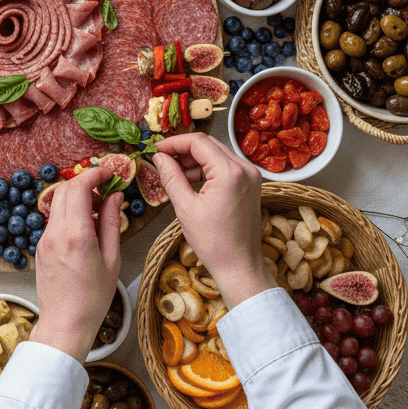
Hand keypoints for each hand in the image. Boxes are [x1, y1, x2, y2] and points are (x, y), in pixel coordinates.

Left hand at [30, 166, 121, 363]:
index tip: (109, 173)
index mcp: (75, 235)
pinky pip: (54, 218)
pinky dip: (69, 212)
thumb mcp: (112, 259)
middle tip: (105, 190)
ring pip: (57, 202)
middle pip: (64, 188)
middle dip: (85, 182)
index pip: (78, 187)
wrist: (65, 323)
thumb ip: (111, 222)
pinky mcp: (40, 246)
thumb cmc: (92, 298)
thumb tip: (114, 196)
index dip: (94, 174)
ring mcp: (44, 239)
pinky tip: (85, 227)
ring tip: (97, 211)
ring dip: (76, 197)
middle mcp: (55, 233)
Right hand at [153, 133, 274, 308]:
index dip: (174, 142)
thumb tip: (159, 157)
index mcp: (230, 173)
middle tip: (162, 158)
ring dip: (195, 160)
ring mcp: (250, 177)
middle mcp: (245, 169)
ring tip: (175, 173)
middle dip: (183, 150)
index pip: (198, 142)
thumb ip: (171, 176)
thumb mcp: (185, 207)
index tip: (157, 148)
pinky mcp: (250, 185)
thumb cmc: (214, 242)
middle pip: (209, 145)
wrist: (240, 266)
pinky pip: (225, 167)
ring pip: (217, 154)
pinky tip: (191, 181)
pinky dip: (207, 170)